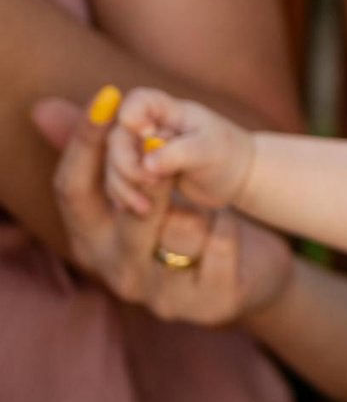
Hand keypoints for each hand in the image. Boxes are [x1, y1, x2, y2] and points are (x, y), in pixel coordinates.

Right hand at [38, 93, 292, 323]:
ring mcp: (161, 295)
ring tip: (212, 210)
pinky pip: (223, 246)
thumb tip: (43, 108)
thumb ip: (108, 154)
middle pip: (130, 213)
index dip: (85, 142)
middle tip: (171, 149)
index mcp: (92, 240)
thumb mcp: (150, 189)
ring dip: (205, 208)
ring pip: (185, 228)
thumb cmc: (189, 223)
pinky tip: (234, 231)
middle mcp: (118, 272)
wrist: (249, 276)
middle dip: (156, 178)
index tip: (107, 98)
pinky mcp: (208, 304)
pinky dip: (232, 228)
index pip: (71, 189)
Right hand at [104, 86, 254, 214]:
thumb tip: (146, 164)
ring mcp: (144, 149)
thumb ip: (177, 154)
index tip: (147, 135)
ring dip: (123, 186)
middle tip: (150, 183)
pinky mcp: (143, 171)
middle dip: (126, 165)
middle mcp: (152, 126)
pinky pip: (120, 181)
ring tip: (145, 207)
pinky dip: (125, 196)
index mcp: (170, 111)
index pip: (137, 100)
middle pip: (118, 138)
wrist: (237, 176)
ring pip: (114, 163)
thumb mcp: (208, 152)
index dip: (131, 117)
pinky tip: (140, 209)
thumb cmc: (228, 156)